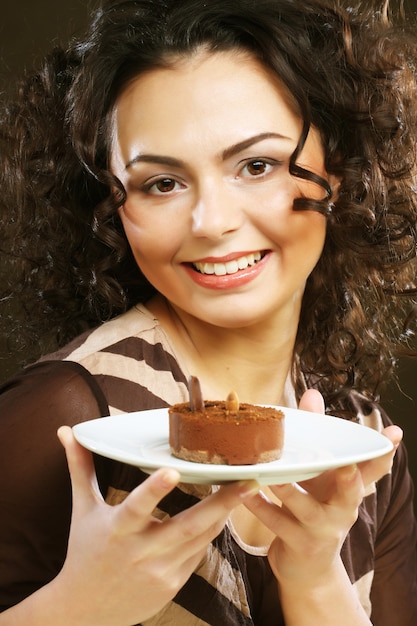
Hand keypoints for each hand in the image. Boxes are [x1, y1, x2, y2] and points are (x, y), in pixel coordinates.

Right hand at [53, 426, 258, 625]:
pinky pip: (198, 554)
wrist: (85, 610)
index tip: (173, 470)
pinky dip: (208, 534)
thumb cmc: (84, 551)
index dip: (155, 490)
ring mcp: (159, 572)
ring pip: (201, 539)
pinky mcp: (172, 585)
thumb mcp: (83, 509)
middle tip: (248, 481)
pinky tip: (219, 516)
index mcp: (117, 529)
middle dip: (222, 503)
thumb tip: (66, 431)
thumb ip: (80, 468)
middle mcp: (141, 552)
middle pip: (188, 526)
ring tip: (244, 491)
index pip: (137, 506)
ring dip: (223, 515)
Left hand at [244, 390, 401, 586]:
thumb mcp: (319, 475)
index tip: (394, 433)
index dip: (384, 451)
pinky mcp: (300, 544)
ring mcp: (322, 529)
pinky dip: (260, 507)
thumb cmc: (313, 508)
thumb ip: (317, 436)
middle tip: (344, 467)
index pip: (373, 468)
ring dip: (290, 492)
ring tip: (275, 477)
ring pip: (307, 509)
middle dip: (350, 480)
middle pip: (352, 493)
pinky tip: (246, 492)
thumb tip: (312, 394)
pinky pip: (277, 523)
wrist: (307, 566)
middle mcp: (343, 509)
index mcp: (349, 489)